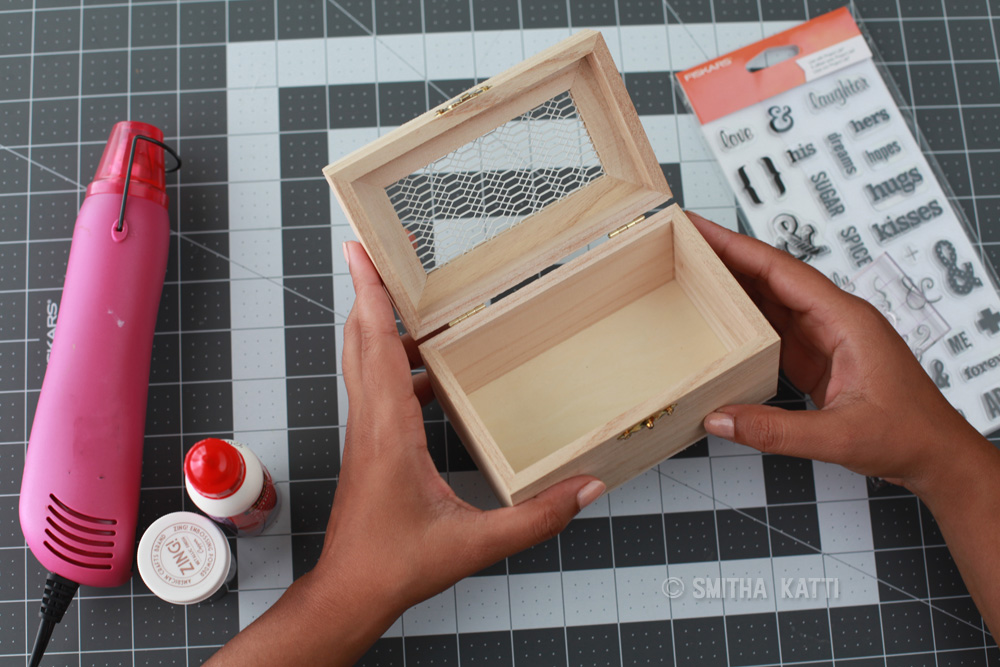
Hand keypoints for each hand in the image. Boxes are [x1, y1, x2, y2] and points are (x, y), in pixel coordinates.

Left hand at [316, 241, 603, 615]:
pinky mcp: (371, 445)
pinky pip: (376, 386)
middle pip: (362, 340)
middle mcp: (372, 423)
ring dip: (380, 324)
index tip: (361, 252)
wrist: (351, 592)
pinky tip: (427, 371)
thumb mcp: (474, 543)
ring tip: (409, 299)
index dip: (370, 294)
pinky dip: (393, 362)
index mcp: (390, 432)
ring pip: (364, 361)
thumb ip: (536, 516)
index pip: (376, 346)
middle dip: (369, 289)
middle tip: (380, 252)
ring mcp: (367, 433)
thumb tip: (585, 486)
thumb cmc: (395, 565)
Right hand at [688, 212, 983, 493]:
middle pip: (773, 278)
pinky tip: (721, 320)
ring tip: (694, 275)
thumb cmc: (910, 435)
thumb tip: (720, 418)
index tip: (703, 230)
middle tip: (686, 244)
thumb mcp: (840, 436)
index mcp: (847, 320)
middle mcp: (836, 320)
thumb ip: (776, 431)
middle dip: (729, 259)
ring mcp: (827, 338)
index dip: (738, 248)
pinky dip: (746, 320)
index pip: (782, 272)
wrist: (937, 456)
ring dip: (735, 288)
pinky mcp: (819, 358)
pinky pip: (776, 330)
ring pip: (773, 302)